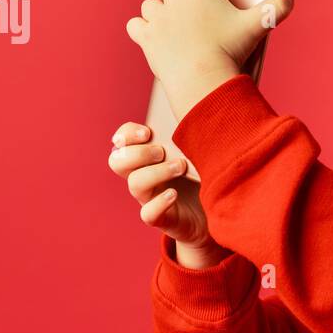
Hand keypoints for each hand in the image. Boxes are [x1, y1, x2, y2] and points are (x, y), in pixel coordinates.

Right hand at [108, 120, 211, 249]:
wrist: (214, 214)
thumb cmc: (202, 176)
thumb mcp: (195, 152)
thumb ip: (188, 135)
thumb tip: (194, 113)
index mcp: (146, 157)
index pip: (121, 141)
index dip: (126, 134)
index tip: (147, 132)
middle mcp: (142, 177)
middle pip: (117, 161)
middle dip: (138, 153)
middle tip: (163, 151)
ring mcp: (149, 199)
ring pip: (134, 184)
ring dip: (156, 172)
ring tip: (181, 167)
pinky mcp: (162, 219)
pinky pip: (148, 213)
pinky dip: (159, 202)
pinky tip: (174, 194)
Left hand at [125, 0, 294, 118]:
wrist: (202, 80)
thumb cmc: (230, 52)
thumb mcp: (256, 27)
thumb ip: (273, 9)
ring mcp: (159, 17)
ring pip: (149, 2)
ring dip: (157, 8)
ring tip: (168, 17)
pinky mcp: (147, 37)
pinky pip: (136, 24)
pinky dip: (142, 28)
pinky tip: (150, 32)